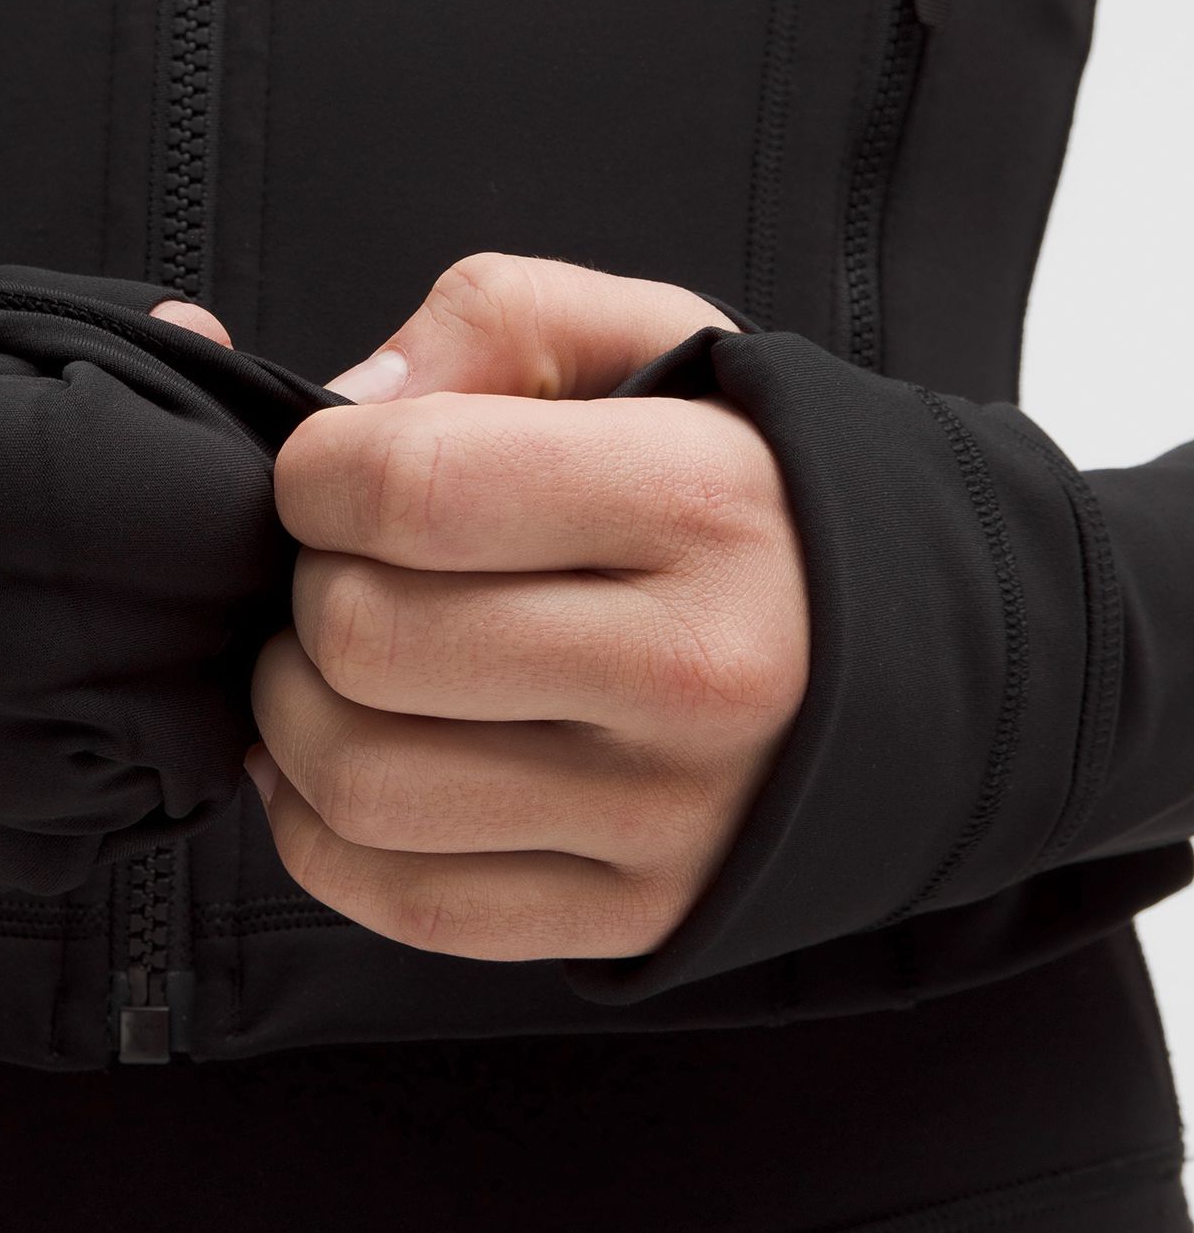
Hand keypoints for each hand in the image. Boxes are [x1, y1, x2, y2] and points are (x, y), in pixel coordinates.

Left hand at [245, 253, 809, 961]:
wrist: (937, 663)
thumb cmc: (755, 493)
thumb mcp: (663, 342)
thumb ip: (498, 319)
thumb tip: (344, 402)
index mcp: (699, 503)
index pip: (412, 489)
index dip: (317, 472)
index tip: (333, 472)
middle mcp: (694, 674)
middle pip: (363, 640)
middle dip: (304, 589)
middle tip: (343, 568)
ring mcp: (666, 815)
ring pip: (360, 785)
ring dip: (295, 715)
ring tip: (338, 666)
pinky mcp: (634, 913)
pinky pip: (402, 898)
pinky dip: (324, 833)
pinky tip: (351, 762)